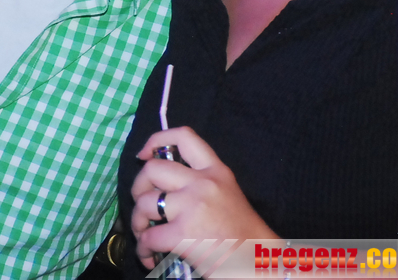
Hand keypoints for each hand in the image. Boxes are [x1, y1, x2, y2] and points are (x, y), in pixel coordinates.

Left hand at [129, 127, 277, 269]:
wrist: (260, 262)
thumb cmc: (243, 233)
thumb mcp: (227, 193)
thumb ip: (200, 183)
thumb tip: (162, 185)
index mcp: (216, 170)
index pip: (184, 136)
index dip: (156, 140)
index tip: (144, 155)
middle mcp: (202, 183)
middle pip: (153, 169)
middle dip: (138, 186)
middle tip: (143, 201)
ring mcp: (191, 207)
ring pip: (145, 203)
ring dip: (137, 220)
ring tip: (144, 232)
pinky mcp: (183, 235)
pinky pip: (148, 237)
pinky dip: (142, 249)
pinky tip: (149, 256)